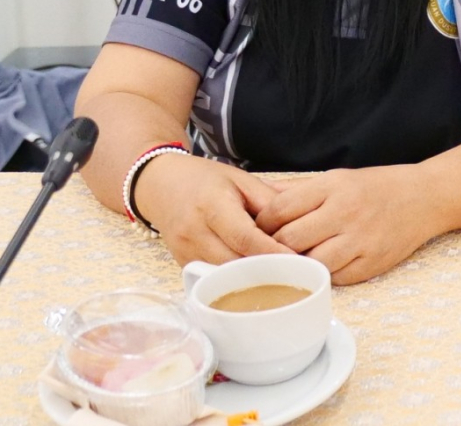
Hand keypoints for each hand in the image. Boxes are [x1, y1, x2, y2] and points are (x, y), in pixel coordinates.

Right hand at [135, 154, 295, 266]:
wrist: (162, 185)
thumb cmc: (207, 180)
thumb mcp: (242, 180)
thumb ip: (270, 202)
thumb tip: (298, 226)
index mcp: (212, 205)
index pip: (245, 237)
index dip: (271, 252)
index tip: (298, 261)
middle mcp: (194, 231)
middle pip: (234, 262)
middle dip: (266, 270)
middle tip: (296, 273)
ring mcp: (185, 251)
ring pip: (224, 276)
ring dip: (251, 279)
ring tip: (279, 277)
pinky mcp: (182, 265)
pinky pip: (213, 278)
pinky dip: (234, 280)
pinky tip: (254, 277)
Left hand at [255, 166, 443, 284]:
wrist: (425, 198)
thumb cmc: (376, 187)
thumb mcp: (337, 178)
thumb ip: (298, 190)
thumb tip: (256, 196)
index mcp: (333, 187)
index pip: (280, 209)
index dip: (262, 222)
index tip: (258, 229)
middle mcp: (346, 213)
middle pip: (290, 239)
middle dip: (274, 247)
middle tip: (268, 251)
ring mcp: (360, 240)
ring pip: (311, 263)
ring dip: (298, 265)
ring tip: (294, 261)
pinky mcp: (371, 263)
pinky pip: (335, 278)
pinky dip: (324, 275)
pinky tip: (321, 267)